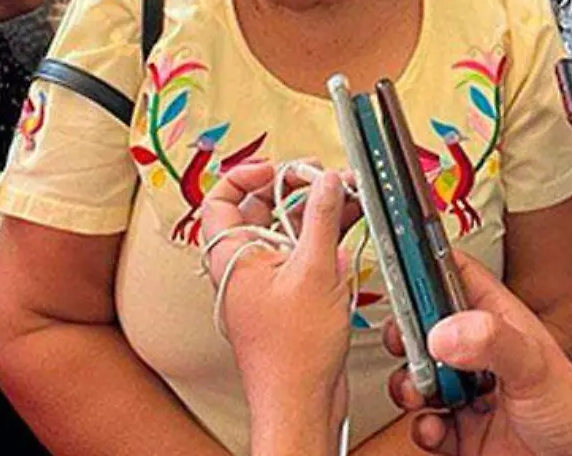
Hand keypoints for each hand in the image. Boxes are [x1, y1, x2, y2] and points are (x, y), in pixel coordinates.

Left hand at [199, 163, 359, 431]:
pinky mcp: (290, 297)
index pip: (221, 198)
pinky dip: (324, 239)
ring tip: (348, 197)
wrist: (301, 403)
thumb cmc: (293, 354)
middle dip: (296, 190)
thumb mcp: (315, 272)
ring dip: (317, 214)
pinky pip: (303, 256)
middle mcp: (244, 267)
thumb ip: (322, 219)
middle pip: (260, 210)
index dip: (248, 175)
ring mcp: (267, 282)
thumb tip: (326, 181)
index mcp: (232, 257)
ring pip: (287, 232)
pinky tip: (350, 228)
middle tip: (325, 180)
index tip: (281, 168)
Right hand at [387, 254, 571, 455]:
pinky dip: (422, 427)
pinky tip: (436, 428)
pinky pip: (426, 423)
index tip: (399, 264)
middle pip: (428, 327)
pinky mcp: (461, 433)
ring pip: (420, 377)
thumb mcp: (536, 367)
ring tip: (417, 391)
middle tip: (400, 340)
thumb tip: (444, 330)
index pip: (459, 278)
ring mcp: (469, 395)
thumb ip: (493, 341)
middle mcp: (481, 356)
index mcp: (501, 324)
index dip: (428, 266)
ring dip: (409, 384)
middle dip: (407, 333)